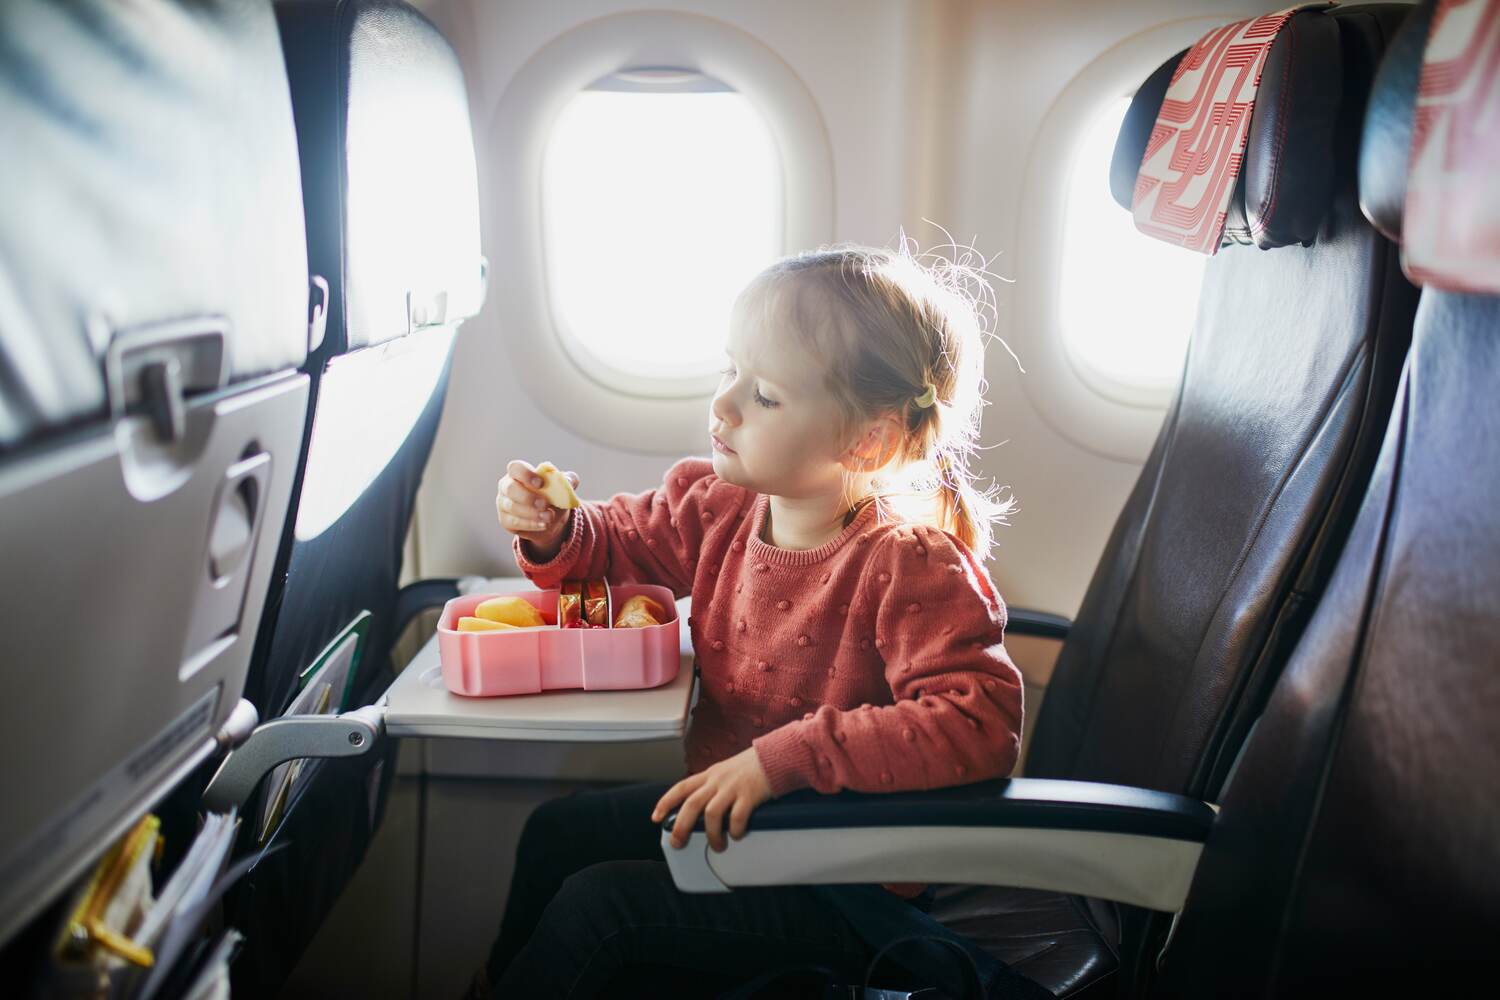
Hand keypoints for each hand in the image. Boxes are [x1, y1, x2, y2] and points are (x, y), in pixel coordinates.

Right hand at [496, 459, 577, 554]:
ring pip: (512, 507)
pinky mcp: (505, 520)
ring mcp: (504, 504)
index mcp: (519, 473)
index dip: (526, 474)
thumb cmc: (552, 496)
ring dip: (532, 513)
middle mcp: (507, 486)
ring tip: (549, 516)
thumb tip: (569, 480)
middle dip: (528, 497)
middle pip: (510, 488)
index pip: (515, 468)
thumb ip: (568, 480)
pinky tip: (544, 524)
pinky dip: (531, 524)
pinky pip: (514, 522)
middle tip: (545, 504)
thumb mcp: (563, 487)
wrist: (550, 518)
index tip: (541, 483)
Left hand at [652, 747, 773, 851]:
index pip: (681, 787)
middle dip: (681, 827)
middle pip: (691, 804)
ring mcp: (733, 787)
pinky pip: (737, 817)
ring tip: (717, 846)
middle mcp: (718, 780)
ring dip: (711, 835)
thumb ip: (713, 785)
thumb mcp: (727, 771)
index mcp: (710, 774)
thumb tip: (702, 809)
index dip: (665, 802)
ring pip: (711, 814)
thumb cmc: (753, 766)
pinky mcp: (749, 795)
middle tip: (678, 843)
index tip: (656, 818)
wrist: (777, 755)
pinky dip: (734, 830)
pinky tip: (737, 835)